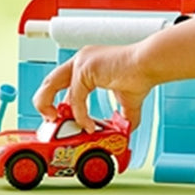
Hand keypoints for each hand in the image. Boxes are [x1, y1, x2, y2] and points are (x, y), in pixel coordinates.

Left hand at [31, 43, 154, 133]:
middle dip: (44, 102)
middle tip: (50, 120)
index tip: (61, 118)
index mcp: (87, 64)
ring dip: (48, 106)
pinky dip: (80, 114)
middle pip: (49, 80)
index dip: (58, 101)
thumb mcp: (126, 102)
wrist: (150, 65)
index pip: (62, 83)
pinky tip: (88, 124)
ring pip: (51, 85)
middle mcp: (81, 60)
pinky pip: (75, 98)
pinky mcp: (84, 69)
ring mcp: (81, 62)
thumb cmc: (141, 76)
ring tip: (55, 121)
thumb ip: (120, 117)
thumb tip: (125, 134)